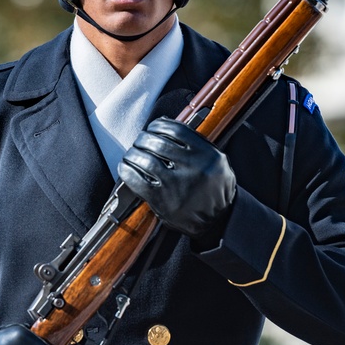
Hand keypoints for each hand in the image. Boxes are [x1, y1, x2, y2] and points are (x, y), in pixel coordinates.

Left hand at [119, 116, 236, 238]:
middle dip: (143, 138)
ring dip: (133, 153)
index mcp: (208, 156)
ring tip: (131, 153)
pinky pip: (138, 181)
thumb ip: (196, 143)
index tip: (153, 127)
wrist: (218, 220)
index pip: (176, 131)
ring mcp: (177, 186)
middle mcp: (194, 169)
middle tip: (140, 140)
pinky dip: (127, 171)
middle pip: (157, 143)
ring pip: (145, 160)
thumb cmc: (215, 188)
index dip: (159, 125)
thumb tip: (164, 124)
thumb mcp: (217, 161)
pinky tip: (126, 167)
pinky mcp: (163, 202)